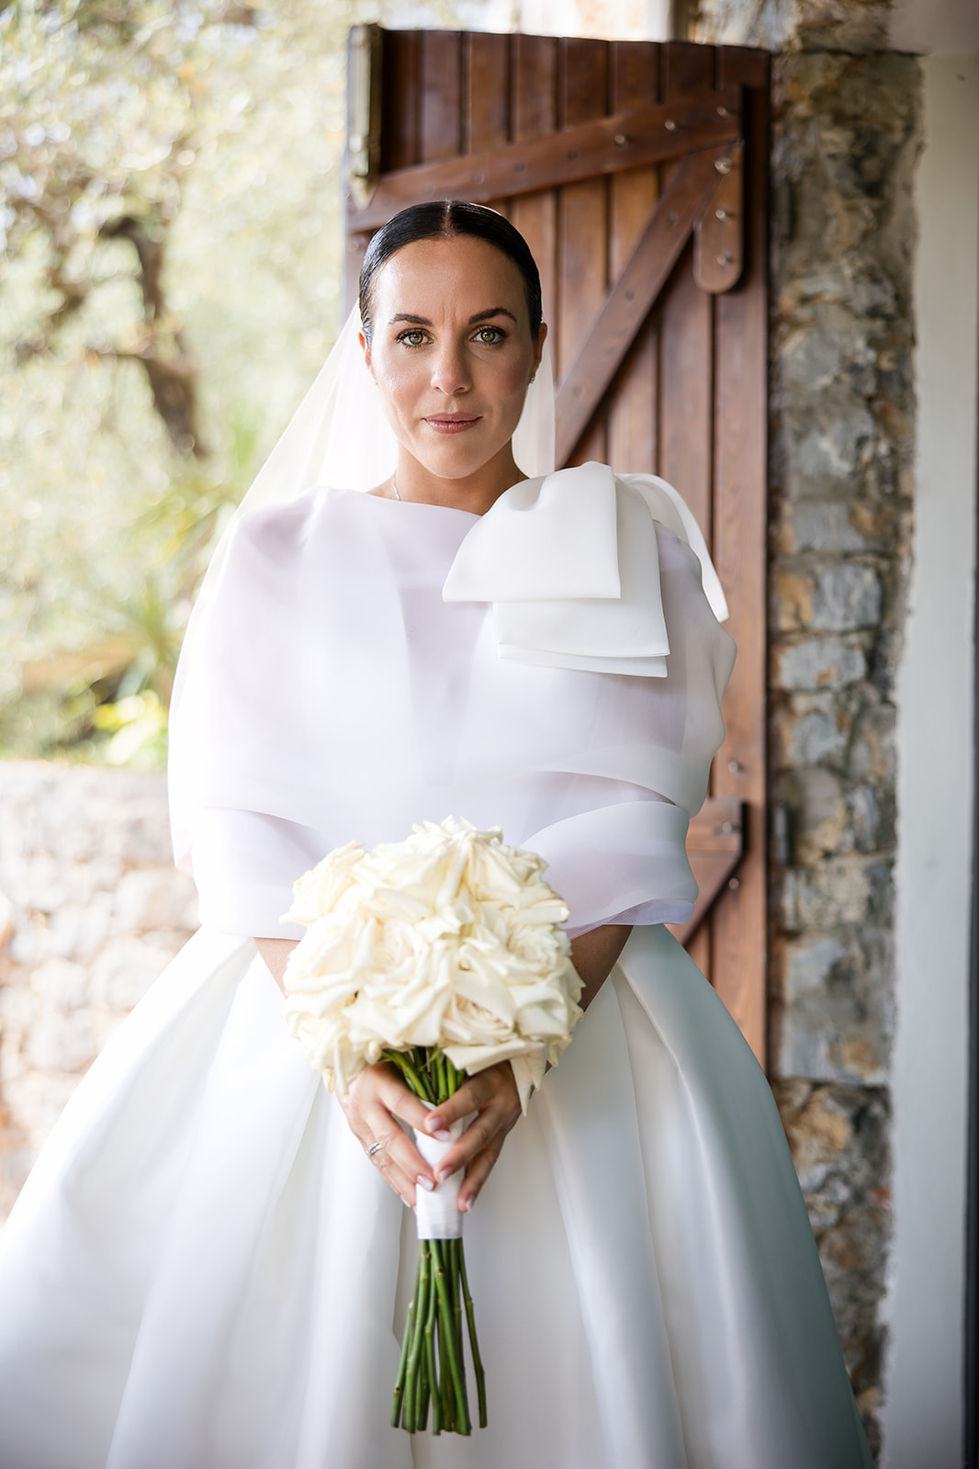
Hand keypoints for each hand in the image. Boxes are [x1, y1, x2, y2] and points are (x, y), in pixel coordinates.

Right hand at [338, 1063, 440, 1207]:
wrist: (342, 1059)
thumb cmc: (381, 1054)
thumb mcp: (400, 1055)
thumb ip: (422, 1070)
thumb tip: (458, 1081)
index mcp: (378, 1079)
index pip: (403, 1102)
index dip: (422, 1120)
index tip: (445, 1135)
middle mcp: (364, 1103)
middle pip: (390, 1138)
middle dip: (412, 1163)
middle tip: (433, 1182)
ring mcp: (357, 1123)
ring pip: (381, 1157)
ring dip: (403, 1180)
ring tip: (422, 1199)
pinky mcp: (357, 1136)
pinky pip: (376, 1162)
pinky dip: (393, 1181)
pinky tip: (408, 1196)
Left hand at [417, 1062, 520, 1213]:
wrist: (522, 1059)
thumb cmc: (486, 1055)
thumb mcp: (470, 1056)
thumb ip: (447, 1068)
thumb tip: (412, 1073)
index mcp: (490, 1080)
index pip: (469, 1096)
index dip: (451, 1111)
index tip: (430, 1125)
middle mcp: (501, 1103)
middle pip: (480, 1133)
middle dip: (460, 1156)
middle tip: (440, 1174)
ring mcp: (505, 1122)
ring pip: (488, 1154)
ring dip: (472, 1180)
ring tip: (459, 1202)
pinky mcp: (503, 1135)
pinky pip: (490, 1161)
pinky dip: (477, 1183)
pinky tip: (465, 1202)